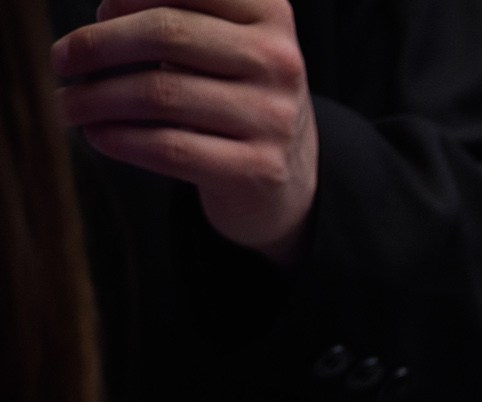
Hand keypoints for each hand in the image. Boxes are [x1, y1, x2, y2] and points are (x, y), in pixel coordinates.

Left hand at [54, 0, 318, 265]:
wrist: (284, 171)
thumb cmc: (230, 90)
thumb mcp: (219, 38)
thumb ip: (174, 11)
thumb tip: (105, 12)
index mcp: (269, 12)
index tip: (101, 11)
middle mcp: (279, 60)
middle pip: (166, 34)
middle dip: (97, 45)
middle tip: (61, 60)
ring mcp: (273, 117)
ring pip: (159, 94)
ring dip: (95, 98)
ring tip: (69, 104)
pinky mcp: (258, 168)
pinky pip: (170, 148)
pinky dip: (120, 139)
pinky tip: (99, 135)